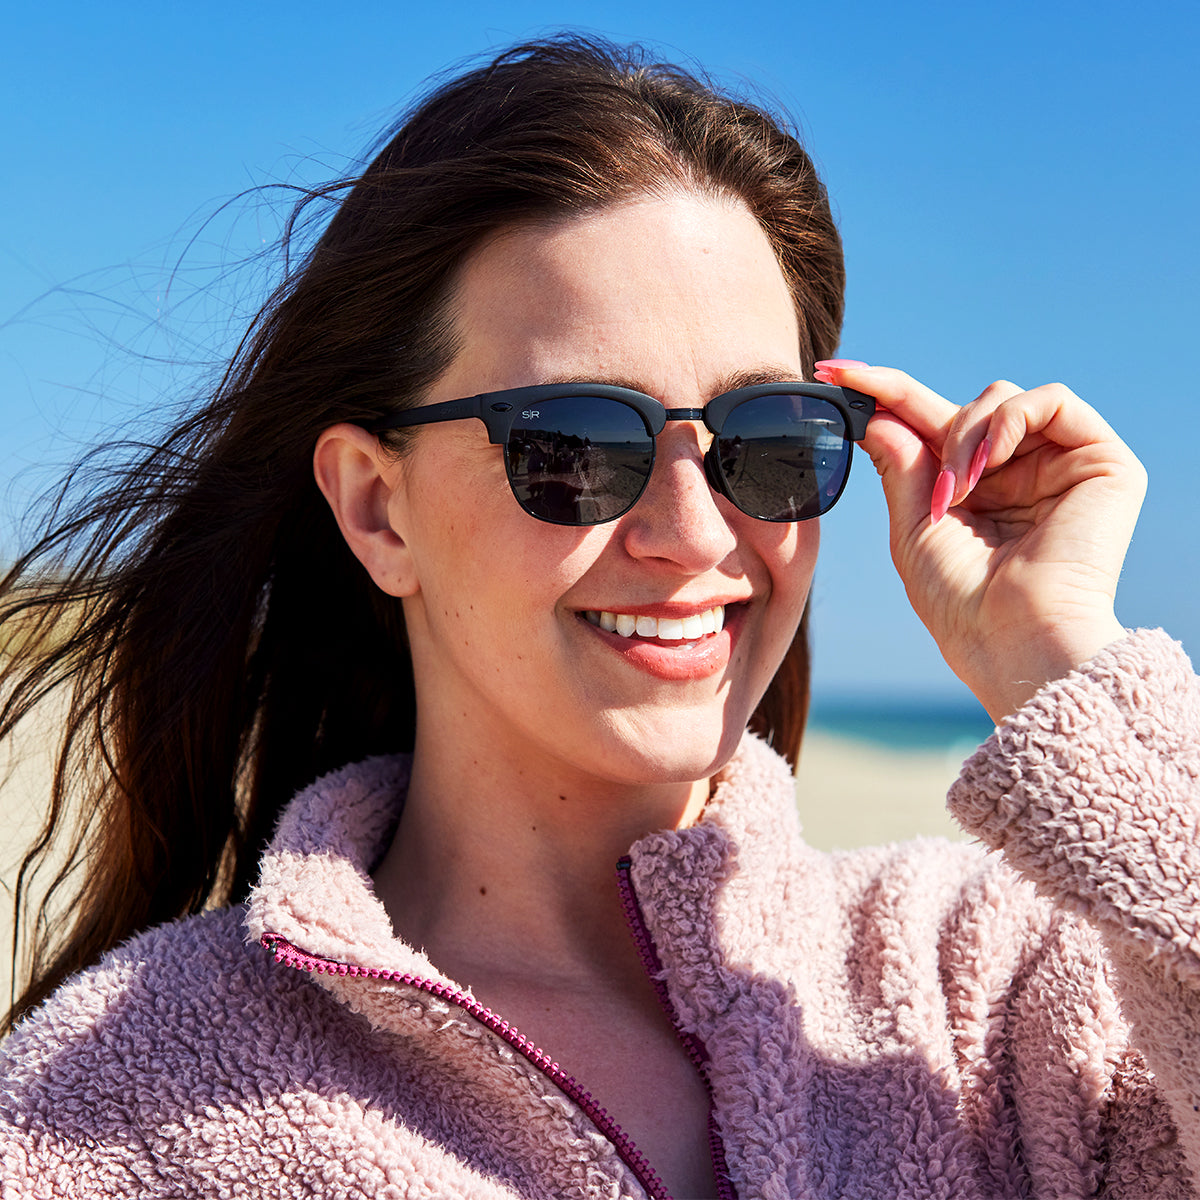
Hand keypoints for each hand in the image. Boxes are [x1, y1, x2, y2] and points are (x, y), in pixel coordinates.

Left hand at [818, 363, 1146, 721]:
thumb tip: (877, 413)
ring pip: (1001, 398)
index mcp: (975, 490)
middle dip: (923, 420)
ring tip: (959, 489)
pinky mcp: (1103, 462)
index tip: (833, 371)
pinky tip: (992, 464)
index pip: (927, 424)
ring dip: (964, 435)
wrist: (1010, 636)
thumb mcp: (914, 525)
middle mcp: (1018, 472)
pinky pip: (1053, 399)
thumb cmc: (960, 601)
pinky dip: (1012, 420)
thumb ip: (901, 463)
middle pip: (963, 405)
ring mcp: (1060, 464)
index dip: (884, 392)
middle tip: (922, 477)